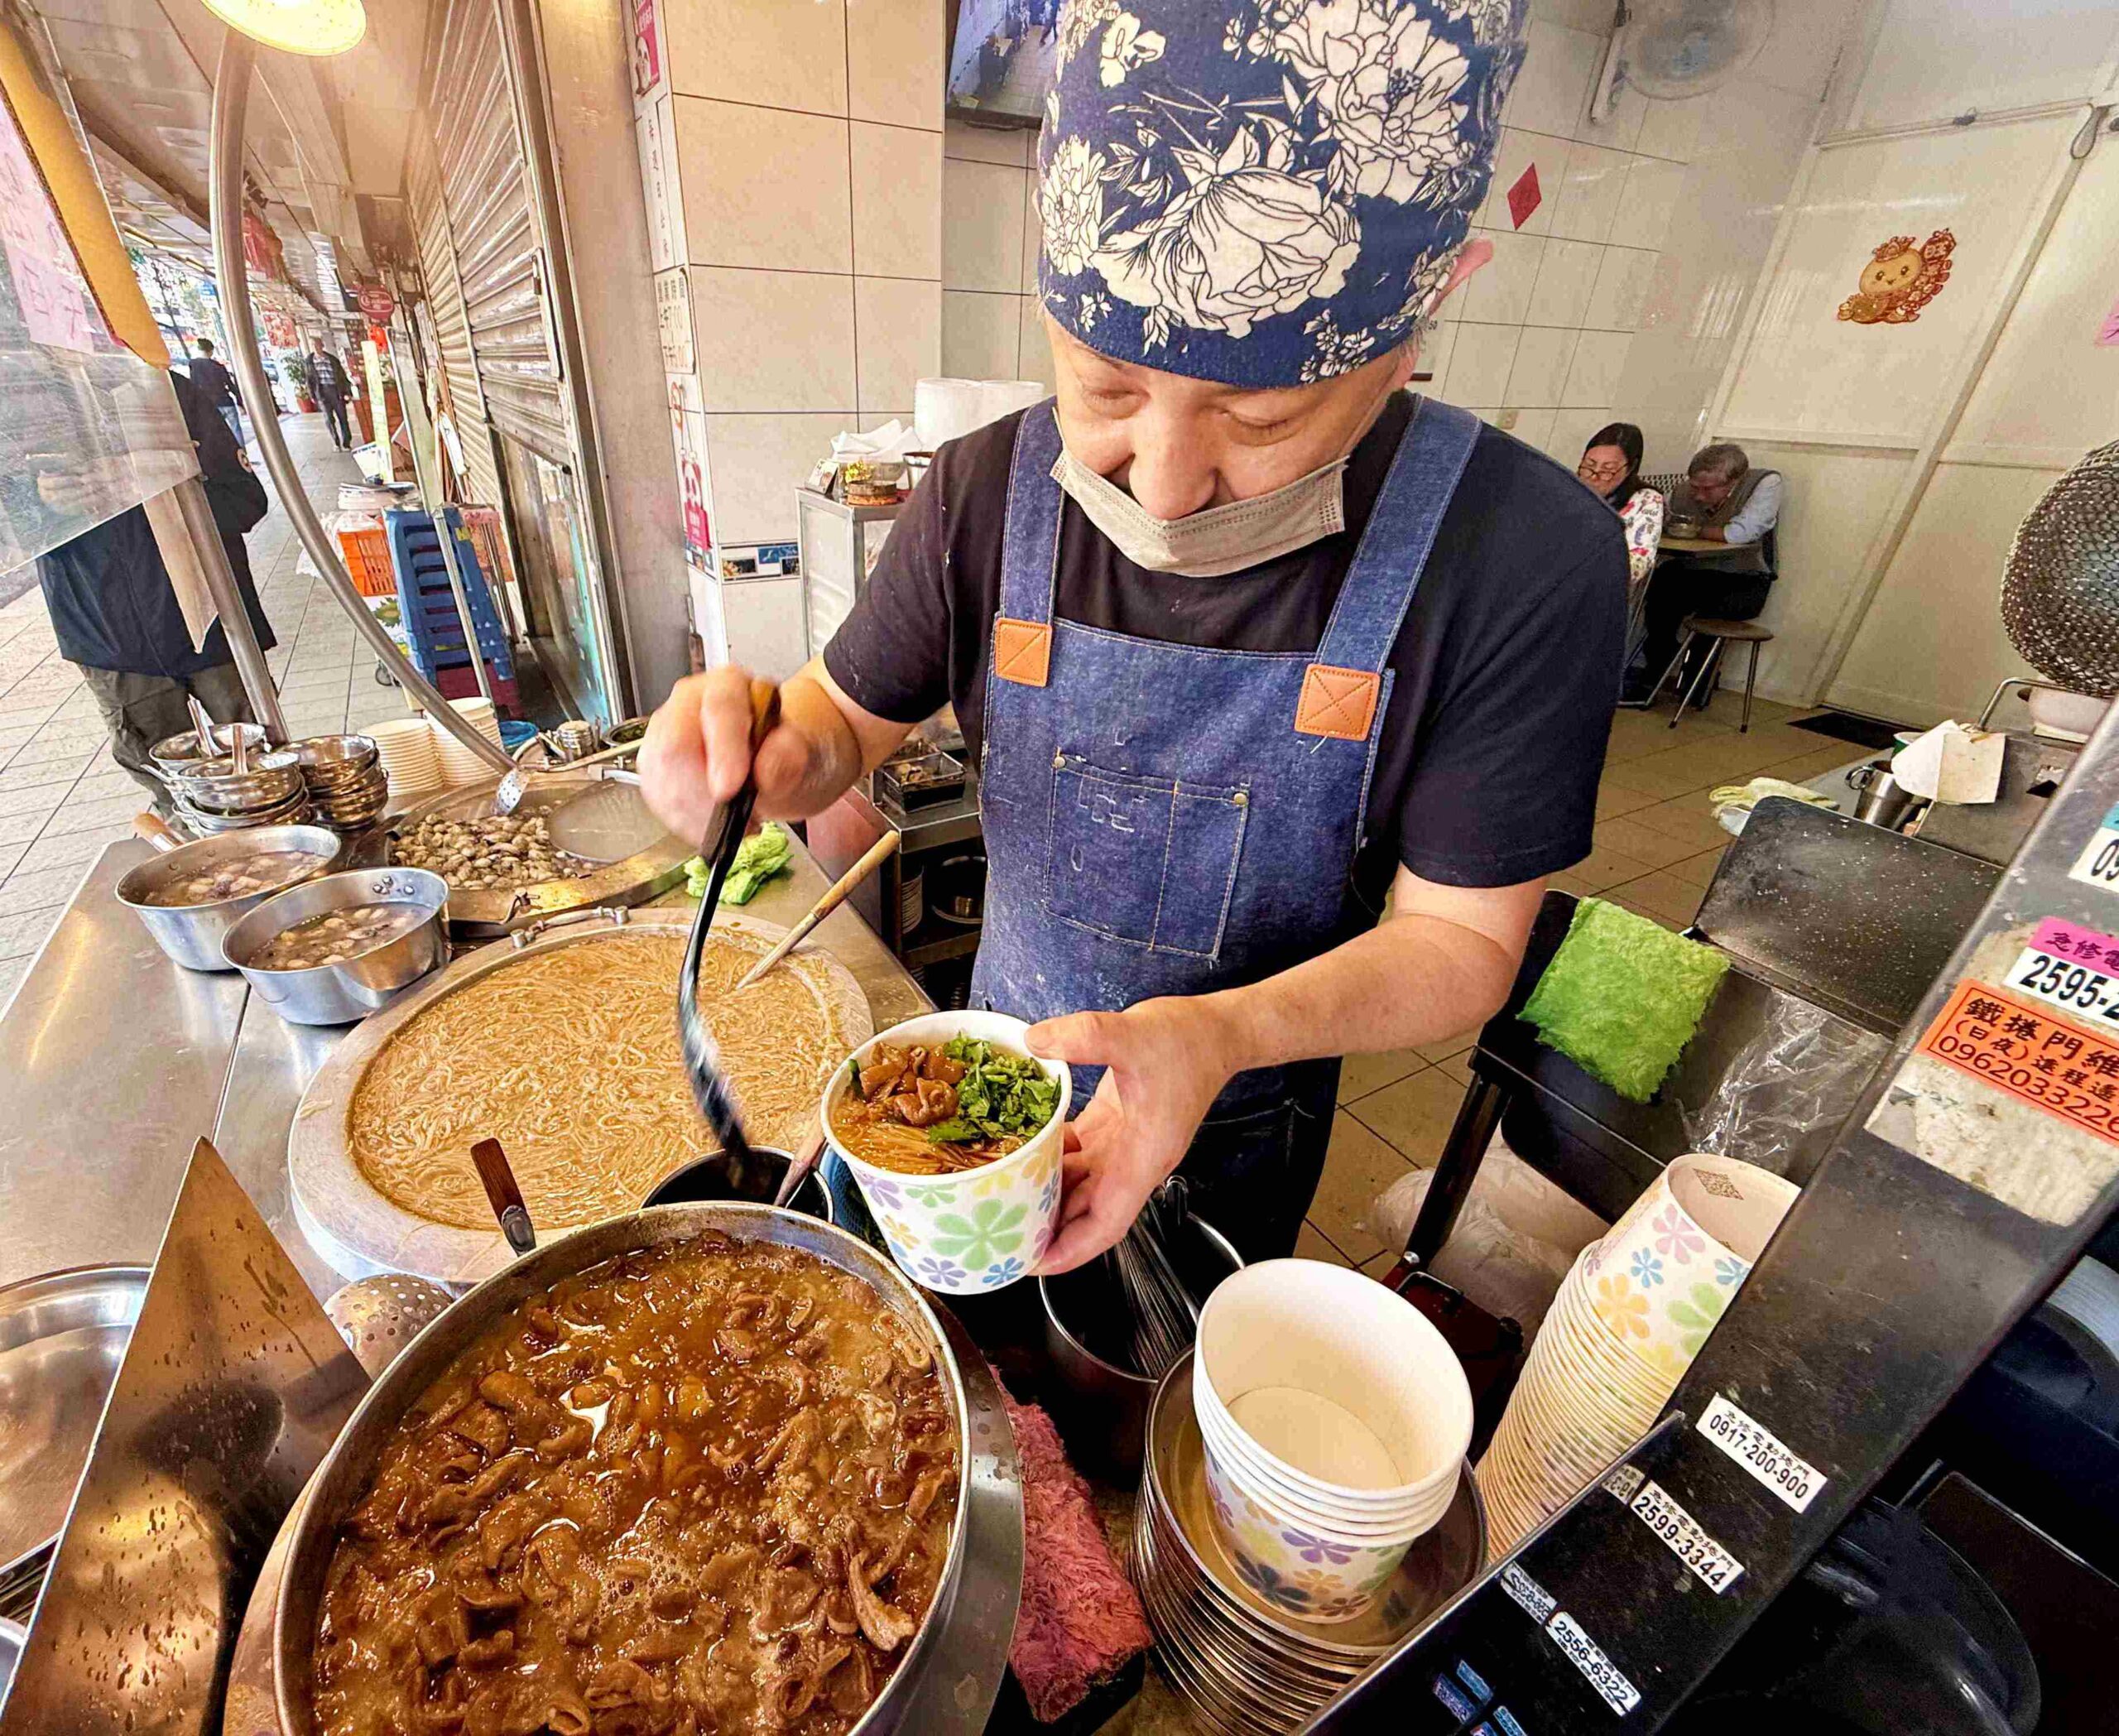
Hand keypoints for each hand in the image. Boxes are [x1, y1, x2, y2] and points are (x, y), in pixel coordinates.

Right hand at [638, 667, 814, 839]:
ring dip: (693, 811)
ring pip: (660, 775)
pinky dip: (683, 820)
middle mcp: (691, 704)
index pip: (717, 709)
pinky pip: (657, 796)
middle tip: (732, 817)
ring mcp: (669, 733)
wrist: (784, 761)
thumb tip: (765, 768)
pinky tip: (710, 824)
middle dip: (700, 792)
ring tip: (731, 822)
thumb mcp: (808, 750)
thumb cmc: (791, 747)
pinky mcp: (659, 766)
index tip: (729, 790)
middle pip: (673, 745)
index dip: (722, 751)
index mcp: (730, 686)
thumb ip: (789, 754)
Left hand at [1028, 996, 1240, 1273]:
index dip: (1069, 1249)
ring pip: (1079, 1184)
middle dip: (1046, 1229)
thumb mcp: (1134, 1035)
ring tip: (1001, 1196)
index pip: (1105, 1223)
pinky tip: (1024, 1147)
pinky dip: (1053, 1157)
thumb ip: (1085, 1036)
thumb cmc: (1189, 1042)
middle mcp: (1133, 1161)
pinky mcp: (1116, 1125)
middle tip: (998, 1232)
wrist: (1217, 1032)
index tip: (1032, 1262)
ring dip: (1045, 1192)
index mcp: (1143, 1158)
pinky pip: (1079, 1154)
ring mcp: (1124, 1145)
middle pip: (1085, 1213)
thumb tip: (1035, 1041)